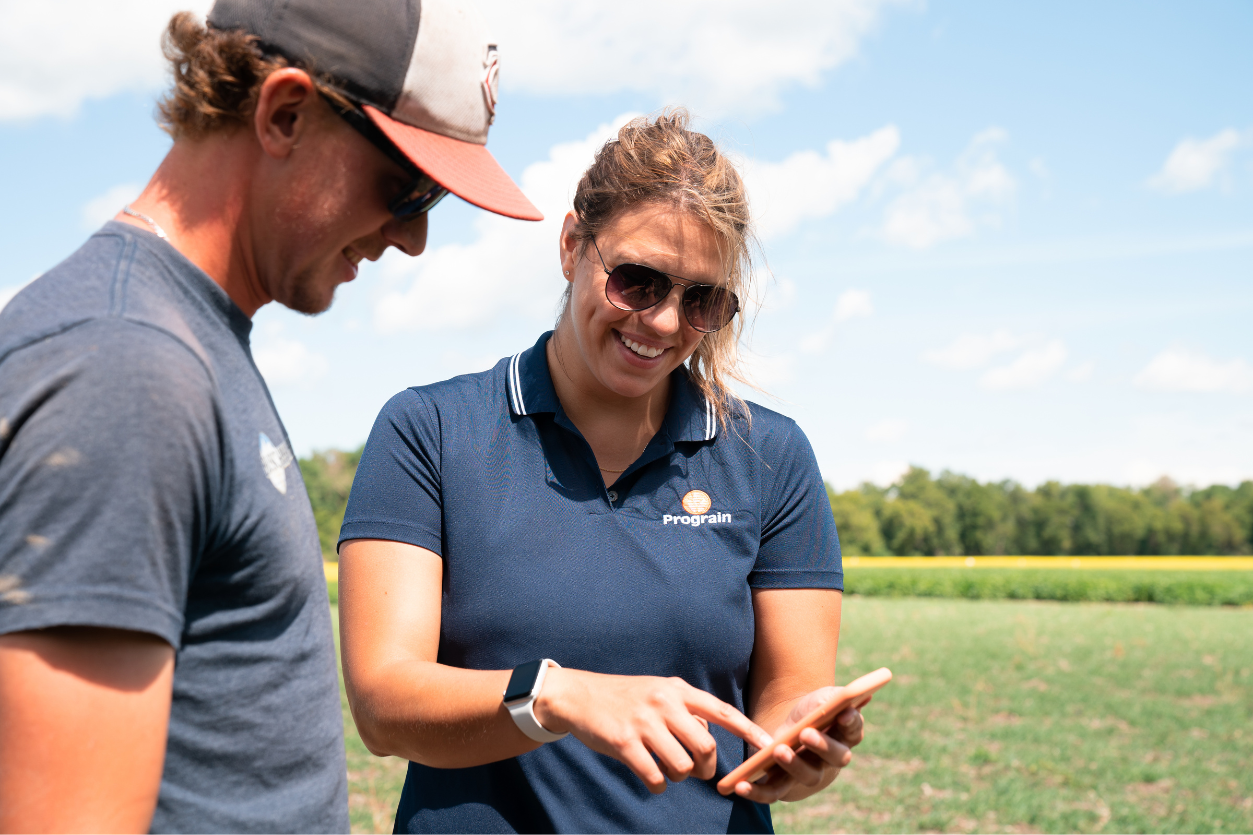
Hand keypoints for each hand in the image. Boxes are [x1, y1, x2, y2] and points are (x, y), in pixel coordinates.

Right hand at [536, 668, 773, 794]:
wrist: (580, 696)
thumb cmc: (626, 697)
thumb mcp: (659, 691)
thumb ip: (686, 710)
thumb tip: (706, 741)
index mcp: (677, 690)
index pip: (721, 711)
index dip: (748, 730)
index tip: (769, 745)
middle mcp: (664, 703)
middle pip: (706, 748)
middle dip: (706, 768)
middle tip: (696, 771)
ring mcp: (644, 723)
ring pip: (682, 767)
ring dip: (679, 777)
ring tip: (666, 769)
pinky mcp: (624, 743)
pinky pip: (655, 778)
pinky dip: (658, 785)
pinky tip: (651, 778)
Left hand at [732, 687, 866, 803]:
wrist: (790, 726)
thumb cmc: (812, 710)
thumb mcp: (823, 697)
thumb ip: (836, 697)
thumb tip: (847, 700)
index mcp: (846, 734)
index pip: (854, 730)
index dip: (851, 722)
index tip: (843, 713)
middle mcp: (832, 759)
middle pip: (835, 757)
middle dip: (822, 745)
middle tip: (806, 733)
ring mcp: (808, 774)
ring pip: (807, 776)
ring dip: (793, 765)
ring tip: (778, 750)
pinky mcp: (784, 784)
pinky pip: (773, 792)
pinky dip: (757, 792)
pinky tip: (740, 786)